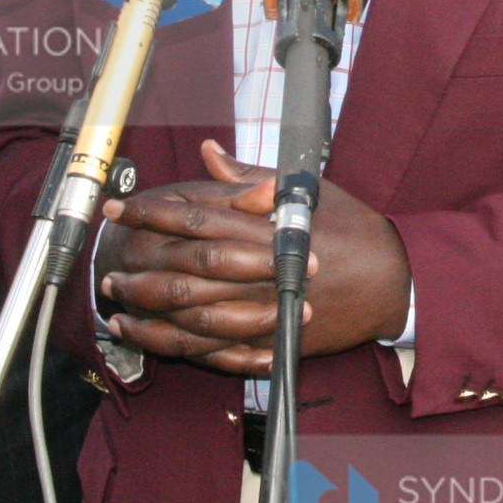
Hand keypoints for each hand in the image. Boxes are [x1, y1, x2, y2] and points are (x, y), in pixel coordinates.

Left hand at [96, 140, 410, 374]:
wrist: (391, 281)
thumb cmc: (351, 230)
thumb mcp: (303, 190)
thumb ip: (249, 177)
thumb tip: (210, 152)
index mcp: (263, 227)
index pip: (193, 217)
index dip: (149, 213)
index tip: (118, 209)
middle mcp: (258, 269)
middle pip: (182, 270)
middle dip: (139, 266)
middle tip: (110, 261)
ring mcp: (263, 310)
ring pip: (190, 317)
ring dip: (147, 310)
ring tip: (117, 303)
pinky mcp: (269, 341)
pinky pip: (212, 350)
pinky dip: (176, 346)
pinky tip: (150, 339)